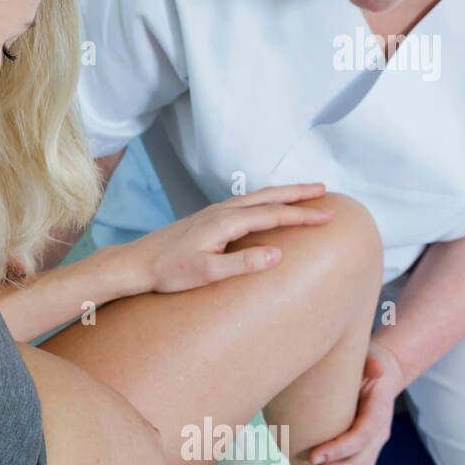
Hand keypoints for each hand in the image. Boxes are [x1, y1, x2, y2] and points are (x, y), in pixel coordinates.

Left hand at [110, 183, 331, 294]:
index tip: (328, 217)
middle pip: (267, 197)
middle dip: (297, 193)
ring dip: (281, 194)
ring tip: (304, 194)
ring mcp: (213, 213)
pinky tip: (266, 207)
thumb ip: (243, 263)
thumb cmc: (168, 271)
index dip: (302, 216)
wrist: (136, 263)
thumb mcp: (208, 273)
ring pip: (256, 197)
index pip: (273, 215)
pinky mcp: (206, 219)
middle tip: (325, 190)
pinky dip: (264, 200)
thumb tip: (278, 254)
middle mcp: (221, 212)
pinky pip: (244, 203)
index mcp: (225, 222)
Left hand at [299, 340, 402, 464]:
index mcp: (378, 414)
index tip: (312, 456)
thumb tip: (375, 366)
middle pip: (357, 464)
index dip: (338, 449)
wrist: (378, 376)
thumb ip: (369, 364)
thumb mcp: (368, 359)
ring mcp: (374, 449)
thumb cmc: (364, 367)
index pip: (361, 437)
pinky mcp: (366, 456)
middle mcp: (379, 436)